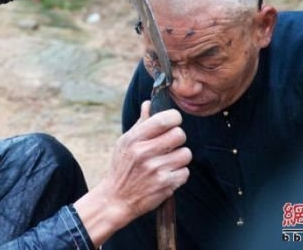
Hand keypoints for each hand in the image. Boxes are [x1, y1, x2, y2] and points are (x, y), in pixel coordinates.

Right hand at [73, 101, 191, 245]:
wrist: (116, 199)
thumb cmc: (121, 167)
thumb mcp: (125, 142)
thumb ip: (141, 123)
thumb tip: (149, 103)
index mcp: (134, 139)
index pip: (163, 120)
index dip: (174, 118)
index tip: (173, 121)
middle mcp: (145, 153)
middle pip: (179, 134)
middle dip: (178, 138)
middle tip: (170, 144)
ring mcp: (156, 169)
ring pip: (185, 154)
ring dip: (179, 157)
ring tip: (167, 161)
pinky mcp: (165, 185)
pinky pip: (185, 172)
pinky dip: (179, 173)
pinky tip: (166, 174)